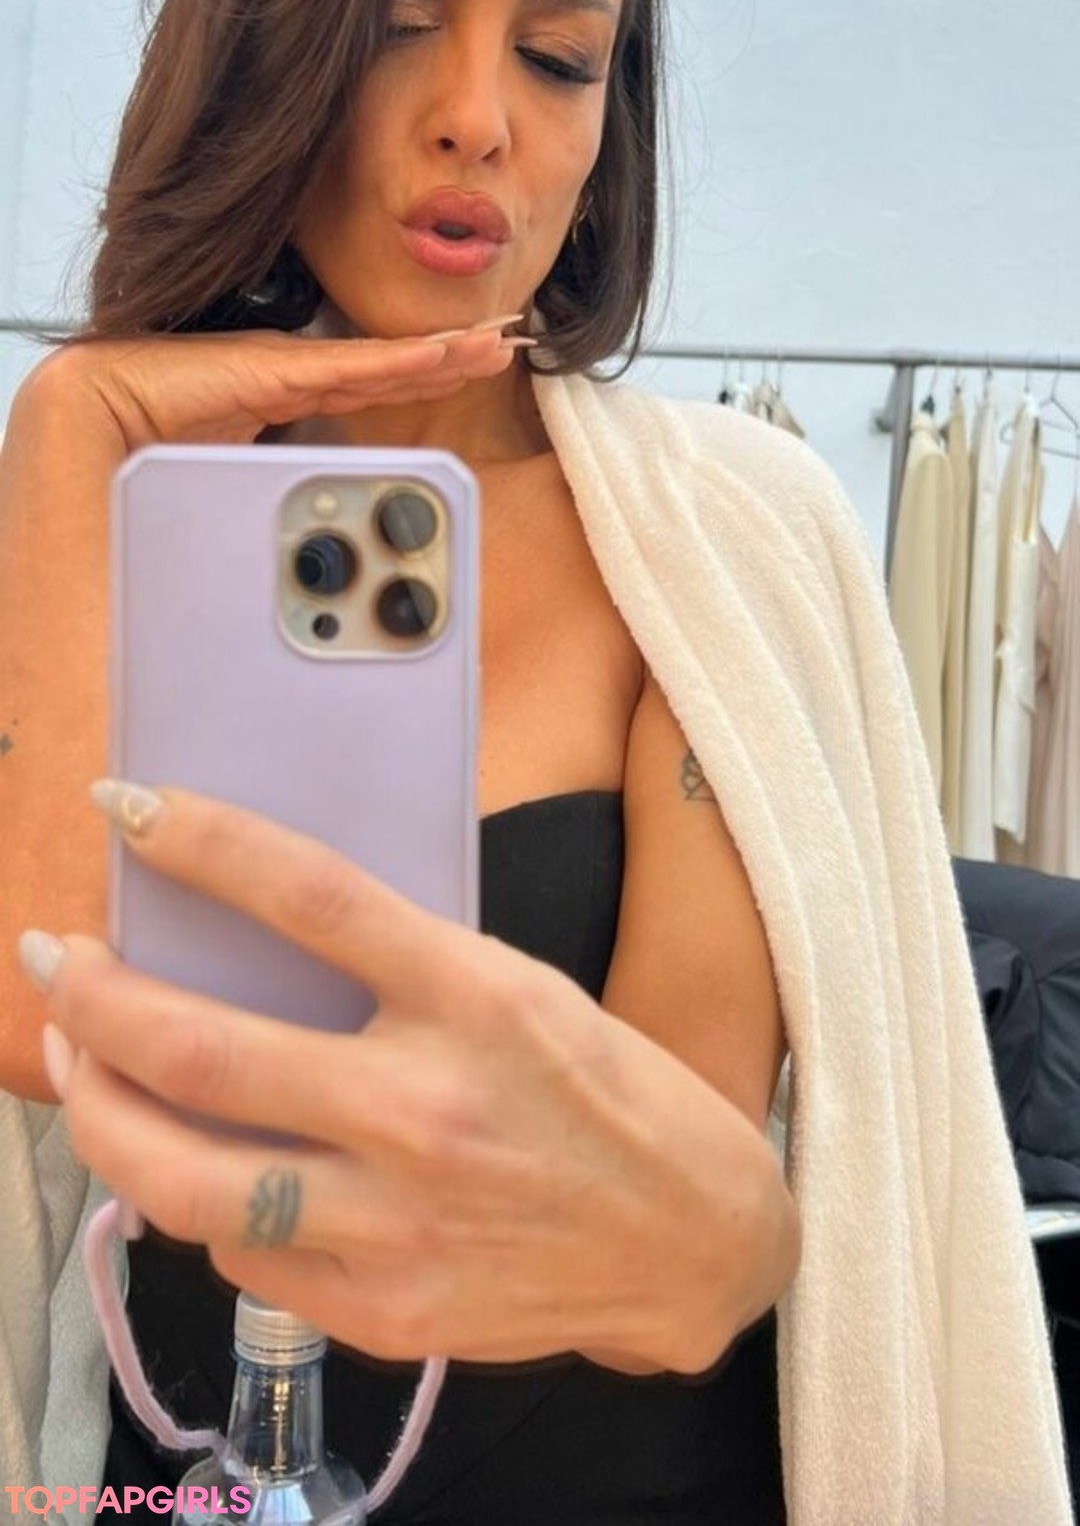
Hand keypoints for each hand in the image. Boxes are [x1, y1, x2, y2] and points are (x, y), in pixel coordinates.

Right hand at [15, 313, 522, 455]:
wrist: (85, 428)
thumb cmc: (144, 459)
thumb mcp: (234, 486)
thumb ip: (277, 502)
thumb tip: (312, 551)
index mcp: (278, 400)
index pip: (364, 387)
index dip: (417, 374)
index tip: (467, 368)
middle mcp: (286, 375)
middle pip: (386, 368)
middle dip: (446, 358)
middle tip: (505, 344)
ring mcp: (283, 367)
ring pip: (382, 362)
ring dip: (442, 355)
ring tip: (496, 342)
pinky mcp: (275, 368)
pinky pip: (357, 368)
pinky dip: (408, 361)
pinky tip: (451, 353)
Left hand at [25, 785, 785, 1373]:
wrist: (691, 1240)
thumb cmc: (607, 1094)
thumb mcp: (520, 991)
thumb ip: (400, 970)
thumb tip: (256, 937)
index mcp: (479, 999)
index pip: (315, 898)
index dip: (209, 844)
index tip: (132, 809)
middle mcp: (430, 1108)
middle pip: (209, 1051)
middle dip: (96, 999)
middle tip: (51, 960)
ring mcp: (401, 1220)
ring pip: (190, 1175)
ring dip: (100, 1109)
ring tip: (74, 1062)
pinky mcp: (387, 1308)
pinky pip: (242, 1252)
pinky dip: (194, 1199)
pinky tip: (180, 1163)